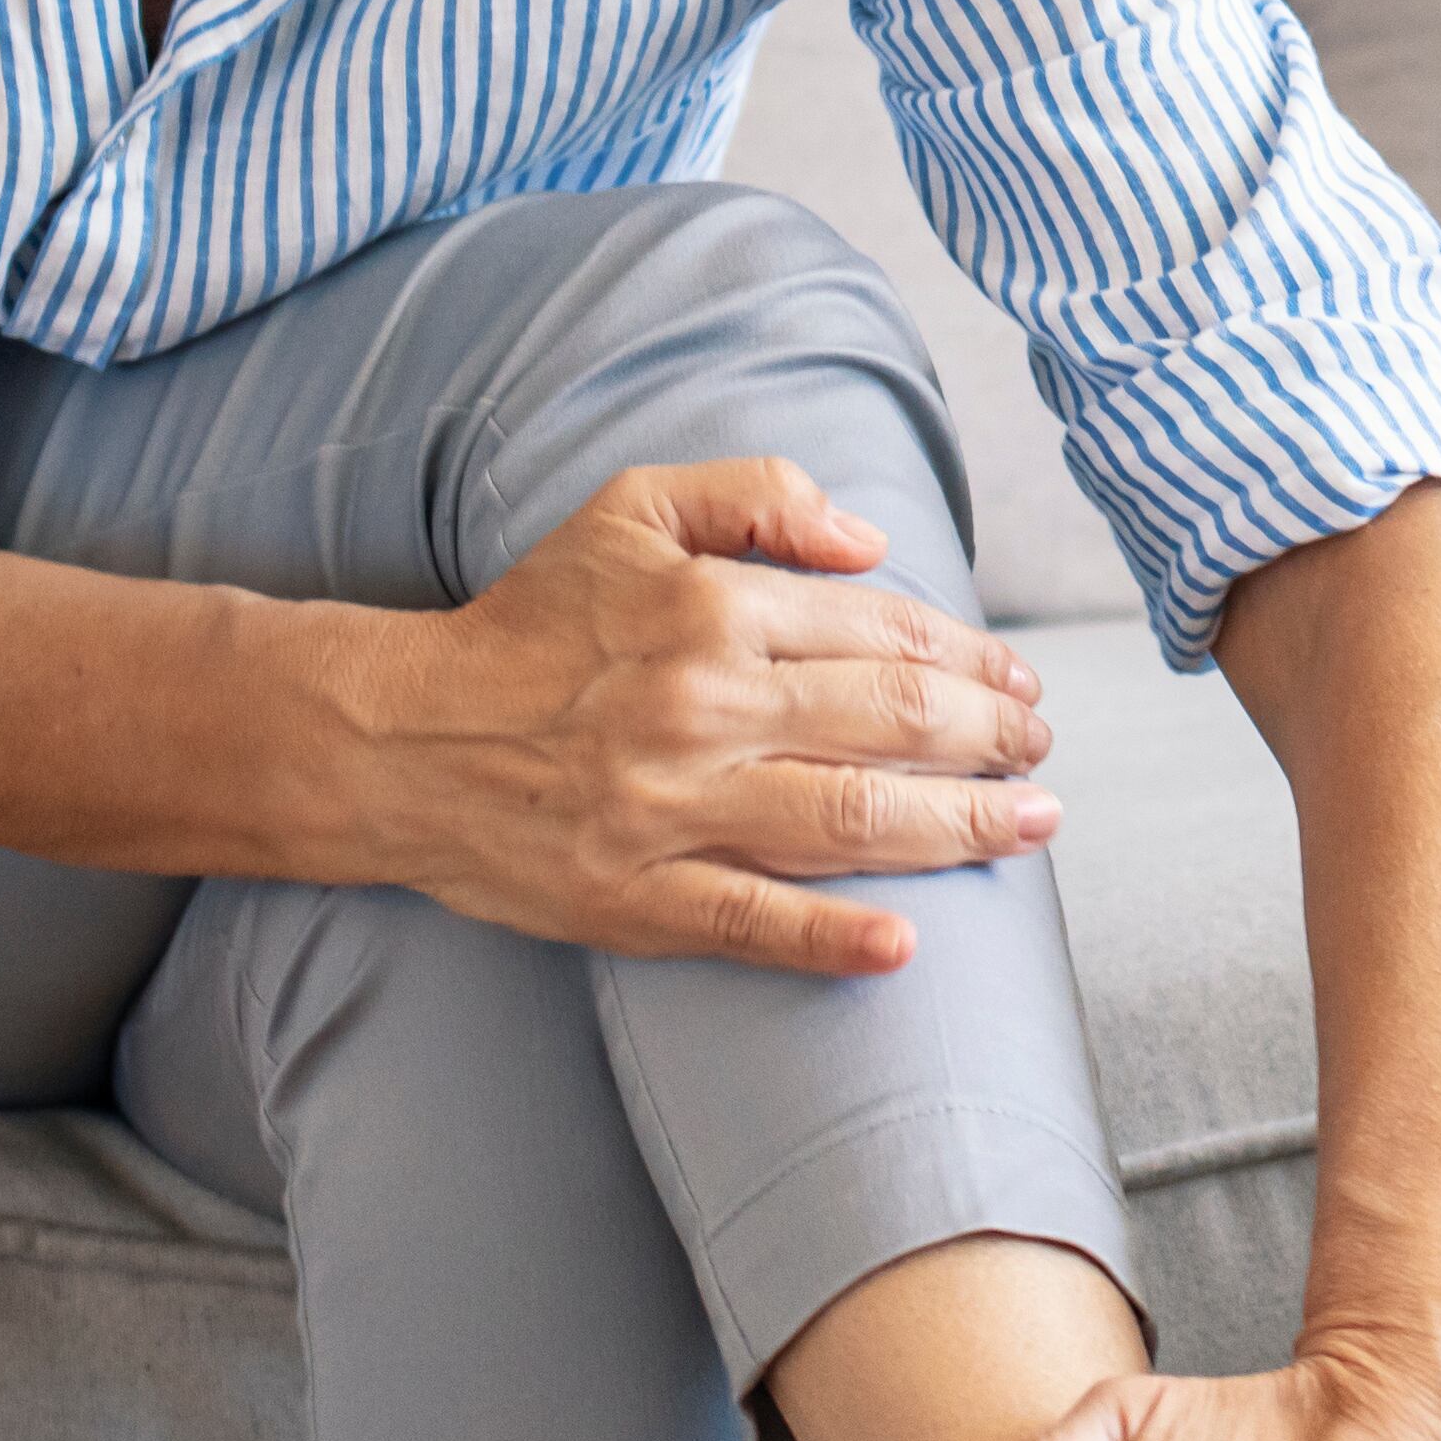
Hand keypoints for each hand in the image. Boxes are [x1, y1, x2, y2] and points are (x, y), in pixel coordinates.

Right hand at [352, 455, 1059, 973]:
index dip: (970, 660)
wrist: (397, 736)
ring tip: (1032, 825)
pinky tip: (907, 945)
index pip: (880, 634)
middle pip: (891, 725)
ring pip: (851, 821)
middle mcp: (701, 708)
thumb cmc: (530, 626)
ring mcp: (670, 810)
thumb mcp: (629, 512)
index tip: (1017, 682)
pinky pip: (753, 922)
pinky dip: (834, 938)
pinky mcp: (637, 896)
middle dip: (991, 740)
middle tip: (1043, 751)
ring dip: (962, 827)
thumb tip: (871, 540)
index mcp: (708, 611)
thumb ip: (755, 495)